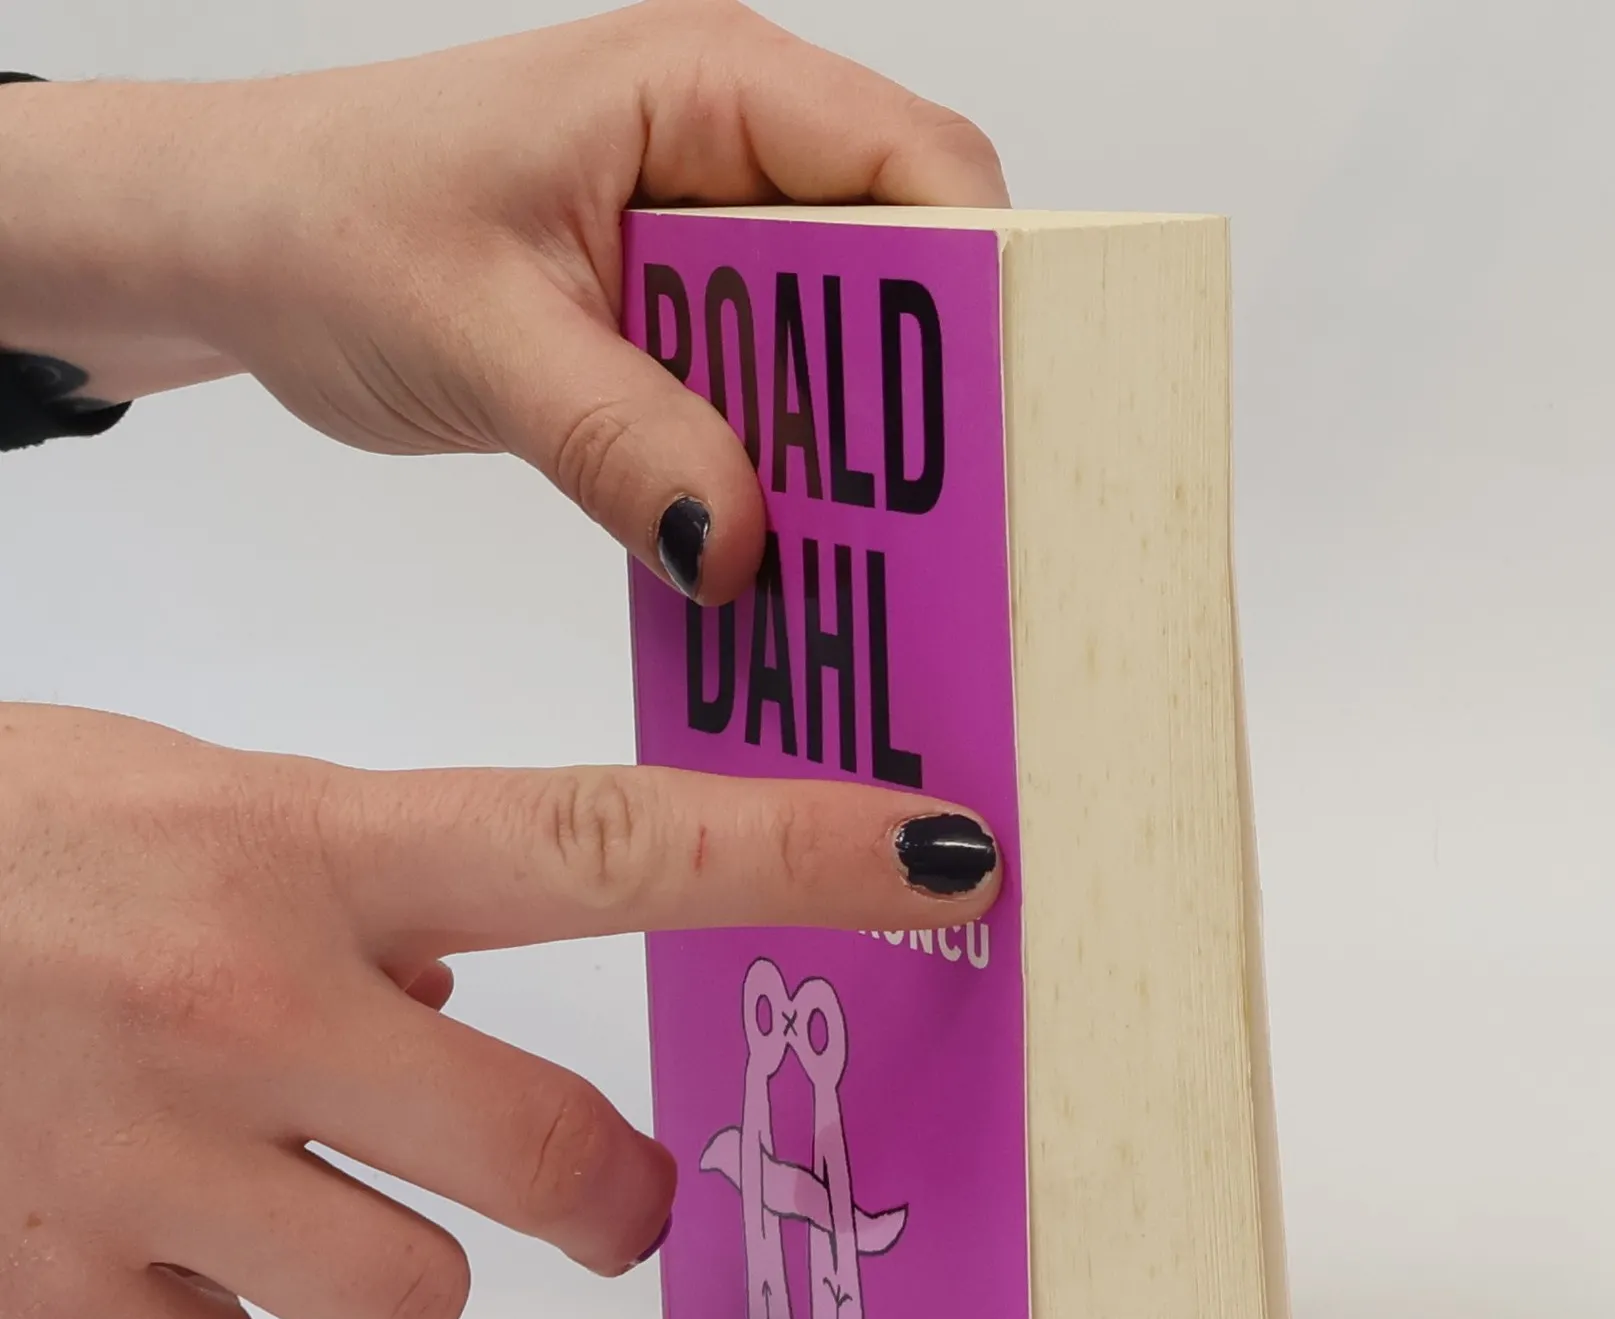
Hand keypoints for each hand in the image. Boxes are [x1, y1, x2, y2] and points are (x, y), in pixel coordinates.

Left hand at [0, 1, 1006, 600]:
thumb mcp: (478, 335)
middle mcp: (730, 152)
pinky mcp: (681, 321)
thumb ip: (621, 440)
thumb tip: (742, 547)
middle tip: (942, 524)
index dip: (979, 285)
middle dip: (923, 397)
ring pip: (844, 351)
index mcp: (702, 87)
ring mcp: (710, 241)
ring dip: (849, 454)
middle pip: (901, 271)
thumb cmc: (323, 224)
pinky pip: (774, 400)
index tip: (1005, 414)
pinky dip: (779, 473)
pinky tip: (770, 545)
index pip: (915, 164)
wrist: (229, 244)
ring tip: (864, 557)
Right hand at [0, 704, 999, 1318]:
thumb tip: (474, 985)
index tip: (943, 860)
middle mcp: (240, 1007)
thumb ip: (357, 889)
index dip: (794, 855)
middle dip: (601, 1196)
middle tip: (597, 1188)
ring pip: (407, 1300)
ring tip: (255, 1171)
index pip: (605, 845)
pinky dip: (206, 1318)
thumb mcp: (184, 803)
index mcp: (295, 845)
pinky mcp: (46, 1306)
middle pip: (556, 1167)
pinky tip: (124, 1227)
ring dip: (373, 1252)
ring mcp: (140, 1170)